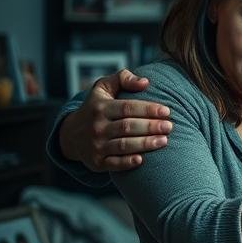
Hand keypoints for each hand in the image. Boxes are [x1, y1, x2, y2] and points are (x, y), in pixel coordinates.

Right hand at [58, 69, 172, 171]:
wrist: (71, 135)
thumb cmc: (96, 107)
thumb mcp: (103, 88)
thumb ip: (123, 78)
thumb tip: (145, 82)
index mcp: (100, 108)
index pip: (127, 107)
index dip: (148, 109)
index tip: (166, 111)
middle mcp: (97, 127)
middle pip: (127, 127)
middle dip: (150, 127)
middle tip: (169, 127)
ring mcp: (96, 146)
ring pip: (123, 145)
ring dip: (145, 144)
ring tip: (164, 141)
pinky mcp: (96, 162)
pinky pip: (113, 164)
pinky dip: (127, 163)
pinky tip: (142, 160)